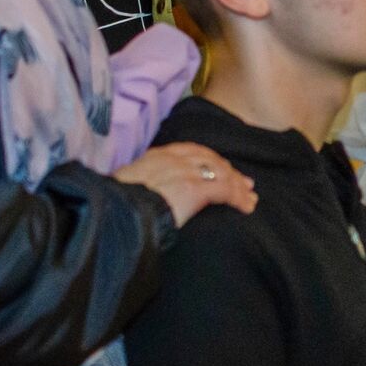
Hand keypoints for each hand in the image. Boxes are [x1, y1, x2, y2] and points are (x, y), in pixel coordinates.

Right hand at [114, 143, 255, 226]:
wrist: (116, 213)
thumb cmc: (117, 205)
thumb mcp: (127, 185)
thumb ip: (142, 183)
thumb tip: (147, 193)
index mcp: (156, 155)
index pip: (191, 152)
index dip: (209, 160)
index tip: (221, 169)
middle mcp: (173, 158)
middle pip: (210, 159)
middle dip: (230, 171)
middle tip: (246, 183)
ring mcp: (185, 172)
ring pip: (221, 173)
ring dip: (239, 187)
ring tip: (250, 199)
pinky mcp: (194, 188)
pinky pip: (225, 190)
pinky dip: (239, 198)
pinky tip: (246, 207)